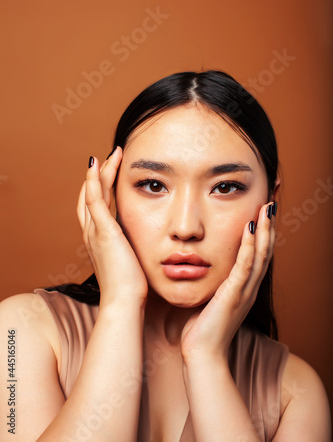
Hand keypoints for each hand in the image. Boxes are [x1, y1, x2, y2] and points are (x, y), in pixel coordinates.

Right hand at [77, 148, 147, 305]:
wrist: (124, 302)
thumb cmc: (131, 287)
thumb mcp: (131, 262)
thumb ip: (134, 248)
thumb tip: (148, 241)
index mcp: (99, 240)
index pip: (96, 207)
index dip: (101, 189)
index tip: (113, 173)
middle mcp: (91, 233)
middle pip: (89, 196)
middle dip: (99, 176)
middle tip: (110, 158)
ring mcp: (94, 231)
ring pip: (91, 193)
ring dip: (100, 172)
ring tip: (111, 155)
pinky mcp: (102, 231)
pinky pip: (94, 198)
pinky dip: (94, 180)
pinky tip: (98, 164)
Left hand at [180, 201, 275, 363]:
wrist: (202, 354)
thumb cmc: (202, 328)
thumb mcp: (210, 298)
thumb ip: (212, 282)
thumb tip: (200, 265)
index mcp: (244, 287)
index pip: (258, 253)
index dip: (264, 232)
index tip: (263, 209)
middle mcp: (249, 287)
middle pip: (265, 250)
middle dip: (269, 225)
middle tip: (272, 200)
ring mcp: (245, 291)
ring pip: (260, 255)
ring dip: (264, 230)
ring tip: (266, 207)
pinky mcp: (234, 295)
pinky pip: (244, 266)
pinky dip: (248, 246)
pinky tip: (250, 228)